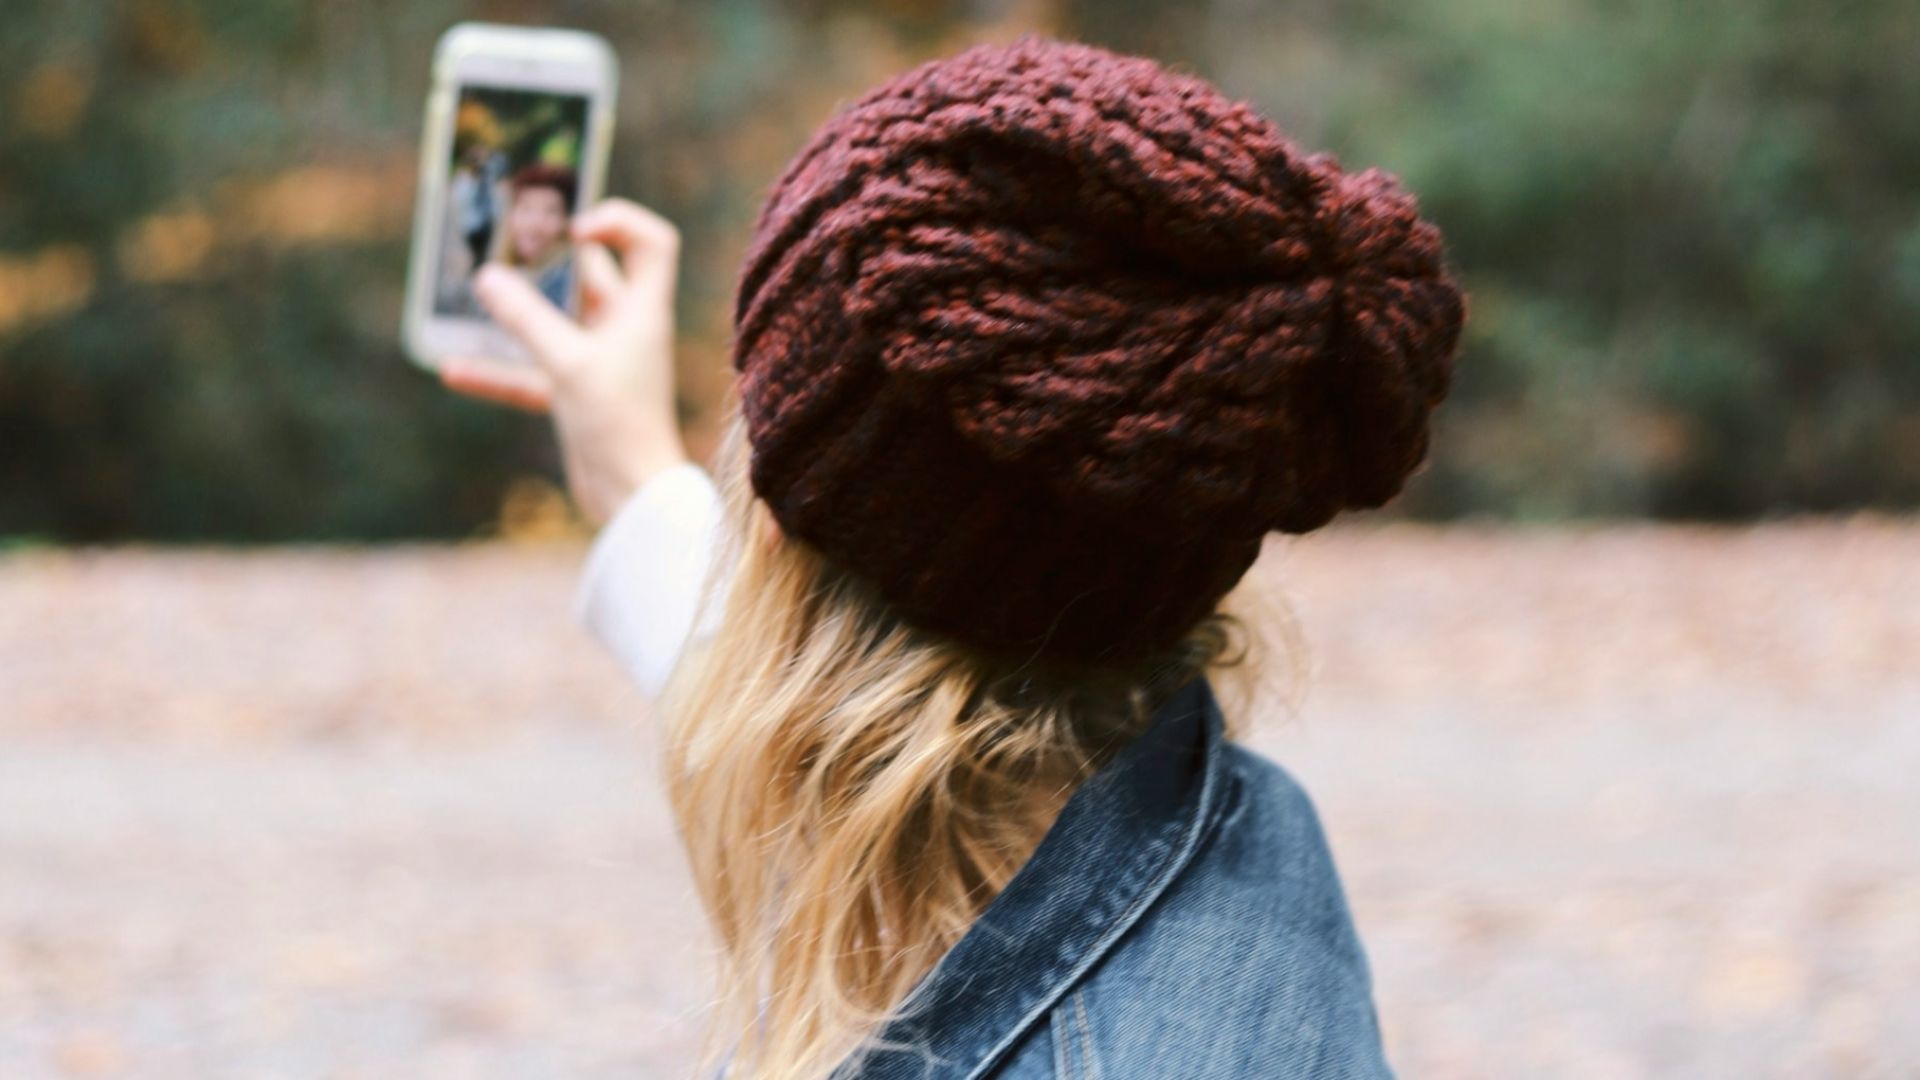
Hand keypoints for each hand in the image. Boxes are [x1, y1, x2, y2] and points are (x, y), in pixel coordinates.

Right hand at [439, 198, 690, 525]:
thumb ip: (526, 319)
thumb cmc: (618, 424)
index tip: (573, 227)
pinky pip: (531, 374)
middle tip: (502, 244)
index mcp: (641, 311)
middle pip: (591, 275)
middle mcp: (624, 330)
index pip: (650, 242)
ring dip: (516, 312)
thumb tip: (486, 278)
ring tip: (473, 294)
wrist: (632, 500)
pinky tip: (453, 371)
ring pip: (554, 323)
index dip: (618, 221)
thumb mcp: (568, 363)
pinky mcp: (577, 397)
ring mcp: (599, 363)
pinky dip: (498, 371)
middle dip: (547, 259)